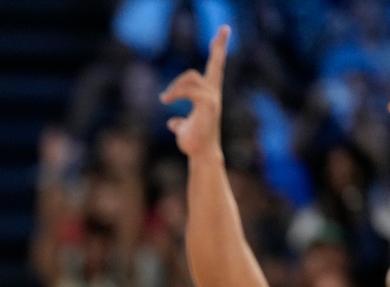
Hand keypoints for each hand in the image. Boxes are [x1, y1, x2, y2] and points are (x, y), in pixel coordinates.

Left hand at [159, 26, 230, 158]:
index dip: (219, 50)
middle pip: (216, 63)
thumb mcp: (184, 129)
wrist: (201, 155)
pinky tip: (167, 100)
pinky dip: (175, 93)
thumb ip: (180, 123)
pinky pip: (188, 89)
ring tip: (165, 99)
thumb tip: (174, 123)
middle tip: (225, 28)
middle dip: (220, 46)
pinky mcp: (207, 104)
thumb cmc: (193, 143)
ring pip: (191, 77)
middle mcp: (214, 93)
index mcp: (209, 94)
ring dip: (175, 87)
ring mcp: (212, 98)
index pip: (216, 68)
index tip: (223, 32)